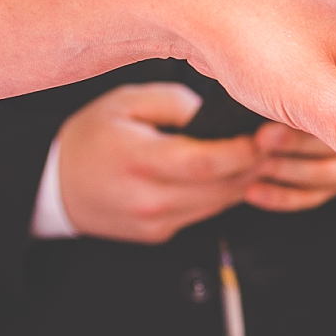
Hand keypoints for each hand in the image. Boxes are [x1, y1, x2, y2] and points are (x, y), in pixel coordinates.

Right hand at [53, 82, 262, 242]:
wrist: (56, 185)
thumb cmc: (91, 136)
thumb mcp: (126, 101)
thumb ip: (174, 103)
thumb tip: (215, 113)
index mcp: (139, 162)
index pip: (203, 163)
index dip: (241, 150)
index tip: (266, 132)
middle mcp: (149, 200)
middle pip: (219, 188)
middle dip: (255, 163)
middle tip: (279, 137)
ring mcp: (155, 223)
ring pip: (218, 205)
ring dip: (245, 179)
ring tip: (264, 150)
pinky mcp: (159, 234)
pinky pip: (204, 213)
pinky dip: (224, 192)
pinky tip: (234, 170)